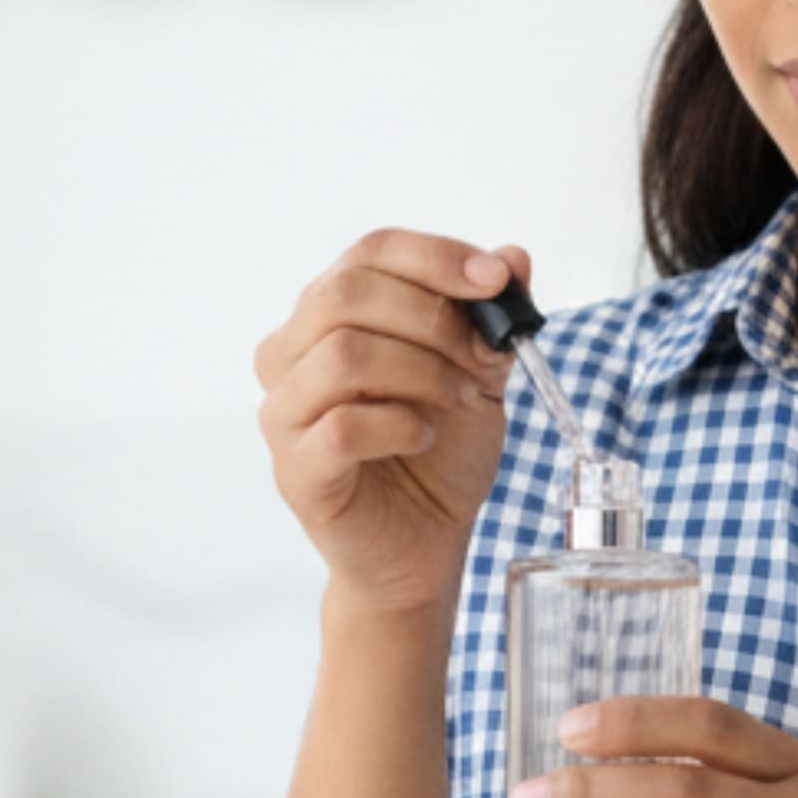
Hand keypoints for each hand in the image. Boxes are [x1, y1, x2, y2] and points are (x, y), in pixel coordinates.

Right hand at [253, 230, 528, 616]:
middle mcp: (290, 356)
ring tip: (456, 400)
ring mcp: (285, 415)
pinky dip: (399, 425)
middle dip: (430, 317)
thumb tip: (513, 257)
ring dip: (419, 371)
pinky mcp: (296, 471)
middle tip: (479, 357)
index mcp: (327, 318)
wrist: (425, 544)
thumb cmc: (439, 455)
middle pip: (345, 294)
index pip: (368, 253)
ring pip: (342, 355)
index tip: (494, 280)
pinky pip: (341, 426)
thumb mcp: (479, 373)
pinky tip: (424, 436)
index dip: (434, 256)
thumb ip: (489, 317)